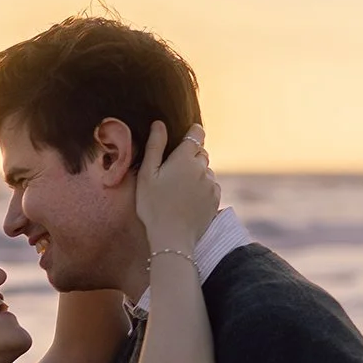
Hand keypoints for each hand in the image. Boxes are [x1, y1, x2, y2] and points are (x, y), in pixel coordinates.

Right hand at [135, 119, 219, 253]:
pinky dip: (202, 189)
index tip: (186, 137)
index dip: (192, 133)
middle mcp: (202, 168)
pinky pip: (210, 186)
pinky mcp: (215, 199)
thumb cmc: (153, 206)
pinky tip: (187, 201)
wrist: (172, 238)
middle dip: (190, 157)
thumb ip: (155, 146)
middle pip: (201, 153)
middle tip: (173, 173)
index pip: (197, 134)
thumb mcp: (147, 175)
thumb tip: (159, 124)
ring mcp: (211, 184)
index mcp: (185, 158)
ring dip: (196, 175)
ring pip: (205, 171)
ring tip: (178, 191)